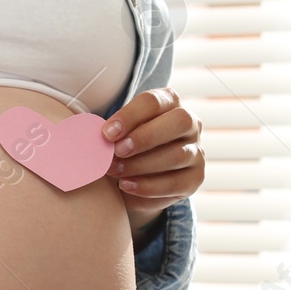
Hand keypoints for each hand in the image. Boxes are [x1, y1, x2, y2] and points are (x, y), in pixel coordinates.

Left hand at [101, 87, 204, 245]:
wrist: (138, 176)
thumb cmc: (124, 146)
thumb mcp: (118, 134)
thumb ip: (111, 133)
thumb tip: (93, 140)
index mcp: (169, 102)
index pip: (154, 102)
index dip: (130, 116)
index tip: (107, 133)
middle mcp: (190, 123)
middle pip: (179, 122)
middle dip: (145, 137)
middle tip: (116, 152)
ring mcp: (196, 151)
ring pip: (178, 155)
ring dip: (142, 165)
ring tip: (116, 172)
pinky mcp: (195, 179)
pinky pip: (176, 184)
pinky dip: (148, 187)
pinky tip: (126, 187)